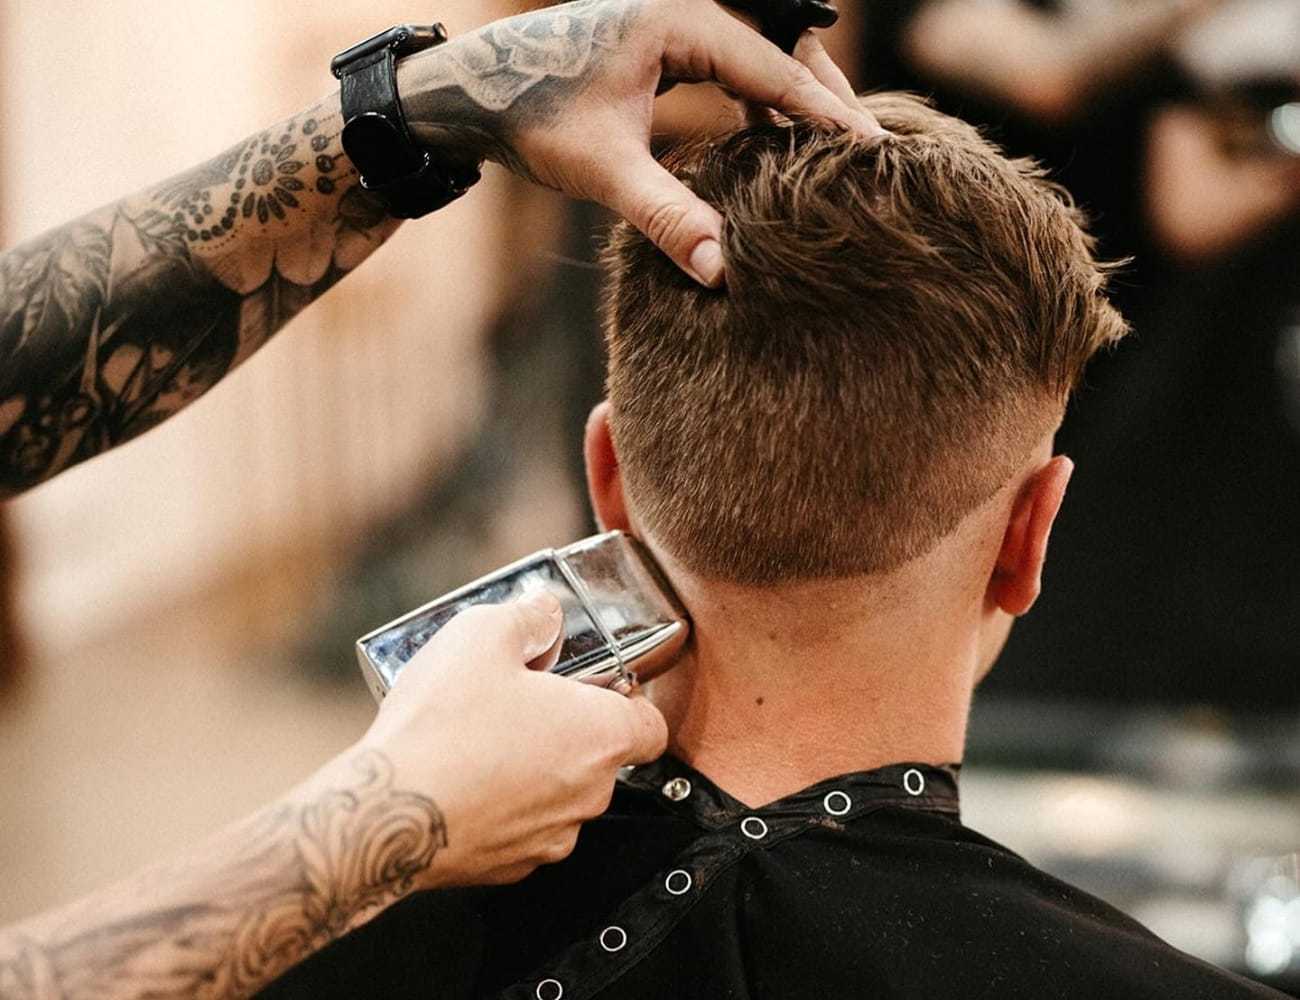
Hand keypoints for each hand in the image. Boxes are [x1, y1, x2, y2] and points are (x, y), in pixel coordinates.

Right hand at [356, 591, 667, 887]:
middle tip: (521, 702)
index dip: (630, 702)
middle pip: (602, 758)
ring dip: (536, 769)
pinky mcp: (510, 867)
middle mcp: (588, 795)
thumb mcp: (482, 635)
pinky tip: (462, 780)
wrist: (384, 816)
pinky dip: (503, 806)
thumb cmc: (442, 727)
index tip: (599, 687)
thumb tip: (544, 613)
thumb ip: (527, 617)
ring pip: (561, 795)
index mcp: (600, 737)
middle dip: (570, 729)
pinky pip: (522, 827)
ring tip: (482, 740)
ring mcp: (550, 838)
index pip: (651, 726)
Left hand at [397, 0, 880, 286]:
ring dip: (791, 99)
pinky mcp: (659, 43)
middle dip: (823, 97)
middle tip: (866, 149)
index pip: (776, 66)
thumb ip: (666, 215)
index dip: (827, 112)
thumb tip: (720, 270)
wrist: (469, 93)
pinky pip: (728, 67)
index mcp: (681, 17)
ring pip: (756, 56)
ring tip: (831, 152)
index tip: (872, 148)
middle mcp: (684, 9)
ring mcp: (672, 22)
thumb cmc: (529, 115)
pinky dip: (757, 102)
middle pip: (780, 47)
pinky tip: (770, 146)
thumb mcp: (603, 169)